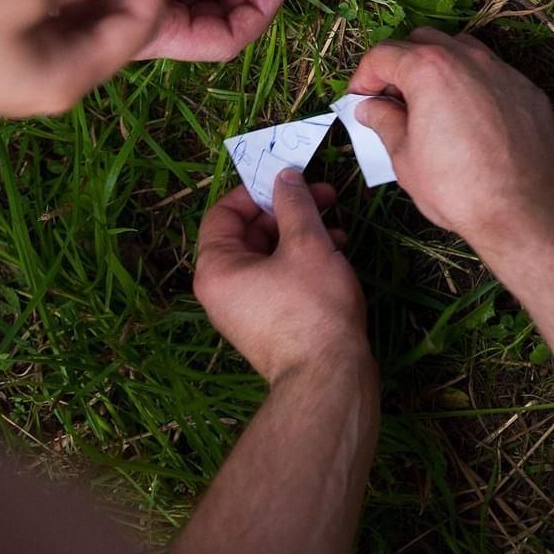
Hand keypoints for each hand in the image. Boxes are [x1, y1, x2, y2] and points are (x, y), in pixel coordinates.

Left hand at [193, 171, 365, 383]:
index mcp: (216, 269)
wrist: (329, 377)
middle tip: (323, 195)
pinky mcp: (270, 324)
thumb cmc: (312, 307)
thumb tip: (285, 176)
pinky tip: (336, 253)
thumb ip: (294, 203)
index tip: (289, 179)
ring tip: (336, 226)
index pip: (223, 213)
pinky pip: (279, 279)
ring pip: (269, 255)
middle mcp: (223, 290)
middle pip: (248, 233)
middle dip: (287, 210)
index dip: (256, 190)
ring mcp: (246, 310)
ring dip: (301, 234)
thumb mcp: (306, 243)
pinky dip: (303, 261)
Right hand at [347, 28, 553, 245]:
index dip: (363, 77)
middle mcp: (468, 59)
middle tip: (391, 99)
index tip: (360, 99)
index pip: (383, 55)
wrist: (524, 213)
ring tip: (431, 103)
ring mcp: (503, 71)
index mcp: (429, 70)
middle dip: (400, 64)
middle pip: (421, 41)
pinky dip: (472, 84)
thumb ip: (384, 122)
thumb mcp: (405, 158)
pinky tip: (469, 118)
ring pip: (461, 49)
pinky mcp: (528, 90)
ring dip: (438, 66)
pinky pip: (492, 74)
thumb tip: (371, 108)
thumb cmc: (458, 189)